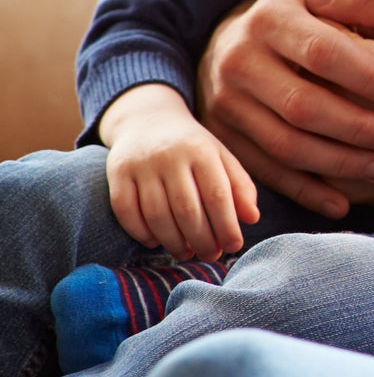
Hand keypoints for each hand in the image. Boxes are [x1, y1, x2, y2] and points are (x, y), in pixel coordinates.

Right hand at [101, 85, 258, 260]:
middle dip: (202, 239)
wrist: (148, 120)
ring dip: (173, 241)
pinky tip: (155, 242)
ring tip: (186, 253)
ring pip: (156, 214)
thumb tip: (252, 218)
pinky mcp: (117, 173)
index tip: (234, 245)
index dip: (227, 226)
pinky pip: (125, 210)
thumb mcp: (221, 158)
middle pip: (187, 209)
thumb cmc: (193, 148)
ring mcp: (141, 164)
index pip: (218, 195)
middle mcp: (171, 156)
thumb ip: (240, 186)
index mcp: (202, 151)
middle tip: (211, 255)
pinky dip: (140, 232)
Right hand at [195, 0, 373, 218]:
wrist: (238, 41)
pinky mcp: (223, 138)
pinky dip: (306, 190)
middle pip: (303, 104)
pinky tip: (345, 199)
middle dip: (357, 125)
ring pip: (285, 144)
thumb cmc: (305, 10)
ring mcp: (225, 103)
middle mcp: (237, 60)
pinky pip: (266, 173)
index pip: (323, 51)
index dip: (368, 75)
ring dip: (339, 162)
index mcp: (268, 17)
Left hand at [301, 0, 373, 211]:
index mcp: (362, 66)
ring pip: (291, 124)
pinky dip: (308, 145)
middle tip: (341, 68)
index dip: (323, 27)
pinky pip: (303, 164)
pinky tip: (331, 132)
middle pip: (293, 78)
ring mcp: (340, 156)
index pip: (309, 34)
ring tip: (339, 98)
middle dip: (311, 68)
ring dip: (303, 107)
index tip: (348, 32)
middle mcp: (344, 113)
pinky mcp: (341, 187)